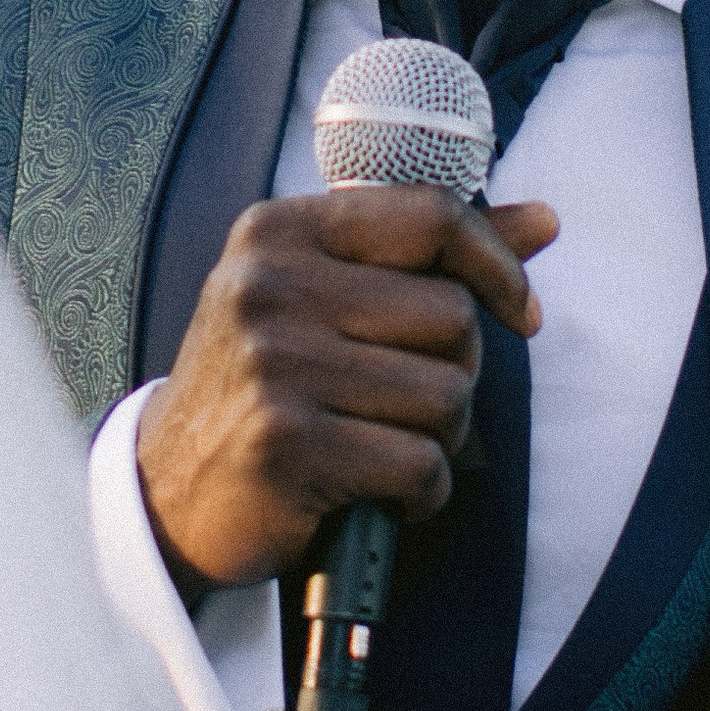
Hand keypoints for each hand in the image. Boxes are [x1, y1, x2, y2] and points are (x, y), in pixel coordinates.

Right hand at [136, 186, 559, 595]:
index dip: (498, 266)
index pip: (432, 215)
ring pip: (448, 396)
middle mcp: (270, 286)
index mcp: (280, 233)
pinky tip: (375, 495)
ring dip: (438, 440)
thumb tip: (543, 220)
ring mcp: (275, 364)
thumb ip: (429, 256)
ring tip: (380, 447)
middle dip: (454, 374)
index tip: (520, 311)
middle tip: (399, 405)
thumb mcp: (325, 298)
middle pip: (454, 317)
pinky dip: (419, 495)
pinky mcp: (288, 444)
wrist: (167, 491)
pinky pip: (421, 466)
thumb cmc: (265, 387)